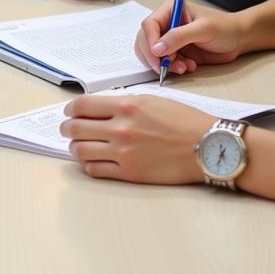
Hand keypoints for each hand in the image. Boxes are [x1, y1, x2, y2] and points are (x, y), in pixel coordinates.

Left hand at [60, 94, 210, 183]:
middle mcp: (121, 128)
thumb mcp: (151, 100)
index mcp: (127, 105)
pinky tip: (94, 160)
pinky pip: (95, 170)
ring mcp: (123, 153)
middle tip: (68, 128)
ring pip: (80, 151)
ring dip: (75, 147)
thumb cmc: (184, 121)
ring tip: (80, 145)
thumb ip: (123, 104)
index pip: (82, 105)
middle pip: (75, 128)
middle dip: (67, 128)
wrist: (207, 146)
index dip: (70, 109)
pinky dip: (89, 164)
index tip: (68, 111)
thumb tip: (99, 109)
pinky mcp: (129, 173)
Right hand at [133, 0, 243, 75]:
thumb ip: (179, 36)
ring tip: (184, 67)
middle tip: (167, 67)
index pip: (149, 25)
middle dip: (155, 56)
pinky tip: (189, 66)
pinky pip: (164, 63)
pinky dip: (173, 68)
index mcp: (170, 9)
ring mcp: (170, 38)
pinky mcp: (175, 52)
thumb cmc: (224, 27)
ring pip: (153, 54)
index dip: (150, 41)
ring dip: (165, 64)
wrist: (238, 40)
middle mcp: (166, 23)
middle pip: (145, 41)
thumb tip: (157, 48)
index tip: (158, 55)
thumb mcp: (203, 29)